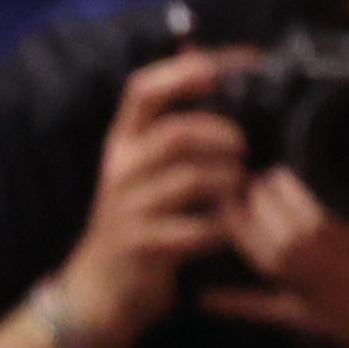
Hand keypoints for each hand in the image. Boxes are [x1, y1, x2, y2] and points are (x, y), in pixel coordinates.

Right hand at [56, 50, 250, 347]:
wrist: (103, 287)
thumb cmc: (142, 217)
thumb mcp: (149, 166)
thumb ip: (175, 122)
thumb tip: (204, 61)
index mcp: (124, 141)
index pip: (143, 89)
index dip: (189, 70)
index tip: (240, 63)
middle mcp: (121, 168)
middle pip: (177, 133)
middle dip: (224, 136)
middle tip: (246, 148)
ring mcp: (129, 207)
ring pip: (191, 179)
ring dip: (231, 180)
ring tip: (244, 188)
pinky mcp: (142, 245)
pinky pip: (197, 228)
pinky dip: (225, 227)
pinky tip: (233, 229)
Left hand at [215, 168, 348, 347]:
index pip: (319, 218)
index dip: (291, 194)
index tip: (284, 169)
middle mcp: (348, 275)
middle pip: (286, 238)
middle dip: (263, 205)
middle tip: (257, 179)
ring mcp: (328, 301)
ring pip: (272, 266)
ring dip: (244, 235)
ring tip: (230, 207)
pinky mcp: (319, 323)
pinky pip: (271, 314)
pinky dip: (236, 304)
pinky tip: (204, 295)